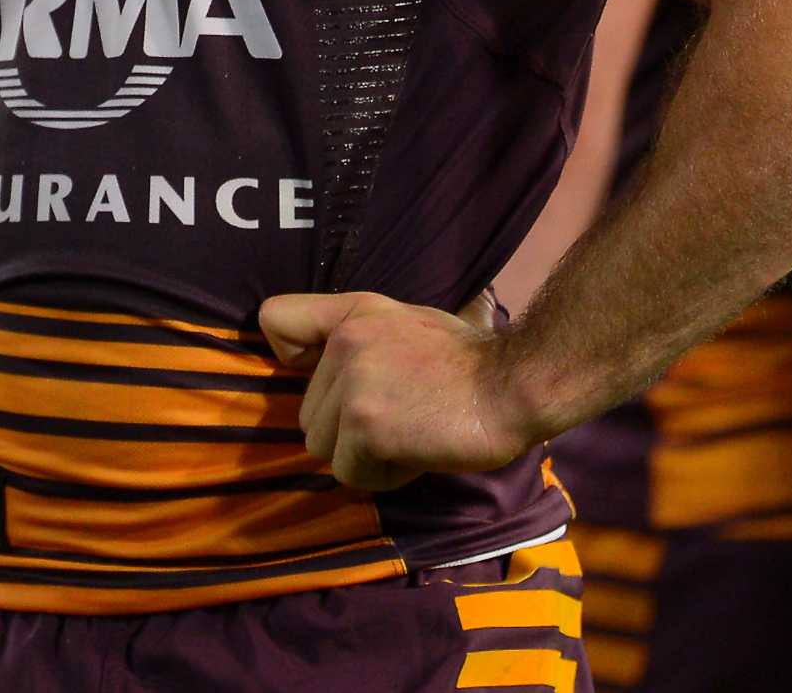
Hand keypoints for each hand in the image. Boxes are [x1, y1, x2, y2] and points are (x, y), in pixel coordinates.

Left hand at [258, 290, 534, 490]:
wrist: (515, 384)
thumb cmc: (473, 362)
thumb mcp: (408, 324)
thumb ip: (363, 339)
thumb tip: (320, 365)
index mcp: (354, 314)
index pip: (276, 319)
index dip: (291, 355)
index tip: (327, 377)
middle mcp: (345, 342)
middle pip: (309, 414)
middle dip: (350, 430)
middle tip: (403, 419)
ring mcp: (353, 385)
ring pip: (325, 448)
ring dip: (366, 456)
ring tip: (412, 436)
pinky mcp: (366, 426)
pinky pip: (352, 473)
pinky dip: (386, 476)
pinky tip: (420, 453)